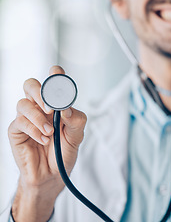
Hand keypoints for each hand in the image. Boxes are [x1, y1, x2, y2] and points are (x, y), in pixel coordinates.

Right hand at [9, 66, 86, 221]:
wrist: (52, 175)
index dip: (55, 75)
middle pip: (31, 85)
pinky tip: (44, 140)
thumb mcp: (77, 136)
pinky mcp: (16, 130)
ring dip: (38, 117)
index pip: (53, 83)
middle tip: (51, 108)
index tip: (57, 72)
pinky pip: (19, 122)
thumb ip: (76, 120)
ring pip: (23, 102)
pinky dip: (34, 130)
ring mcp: (27, 118)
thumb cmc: (64, 151)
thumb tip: (67, 108)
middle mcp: (40, 108)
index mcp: (56, 105)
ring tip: (50, 133)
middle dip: (41, 92)